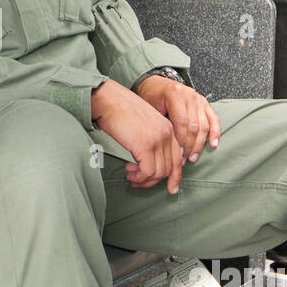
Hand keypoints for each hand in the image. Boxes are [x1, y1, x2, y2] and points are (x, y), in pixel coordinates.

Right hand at [90, 78, 184, 192]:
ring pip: (159, 173)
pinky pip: (148, 172)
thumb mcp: (143, 123)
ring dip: (144, 179)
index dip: (175, 175)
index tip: (171, 187)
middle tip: (139, 182)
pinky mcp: (145, 146)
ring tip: (131, 175)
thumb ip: (151, 138)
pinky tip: (130, 173)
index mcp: (168, 127)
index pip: (178, 157)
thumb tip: (148, 159)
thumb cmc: (119, 110)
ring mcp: (157, 139)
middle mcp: (166, 133)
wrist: (108, 100)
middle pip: (170, 168)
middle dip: (155, 181)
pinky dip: (139, 177)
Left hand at [134, 76, 220, 163]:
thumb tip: (170, 147)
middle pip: (194, 126)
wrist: (156, 84)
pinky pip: (213, 118)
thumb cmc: (151, 97)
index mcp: (174, 94)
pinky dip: (215, 132)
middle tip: (184, 160)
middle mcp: (189, 95)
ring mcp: (198, 98)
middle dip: (189, 146)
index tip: (177, 154)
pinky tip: (213, 144)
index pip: (182, 122)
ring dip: (199, 144)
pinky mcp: (204, 102)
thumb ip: (162, 124)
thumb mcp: (151, 108)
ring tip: (193, 157)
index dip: (180, 141)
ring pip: (204, 125)